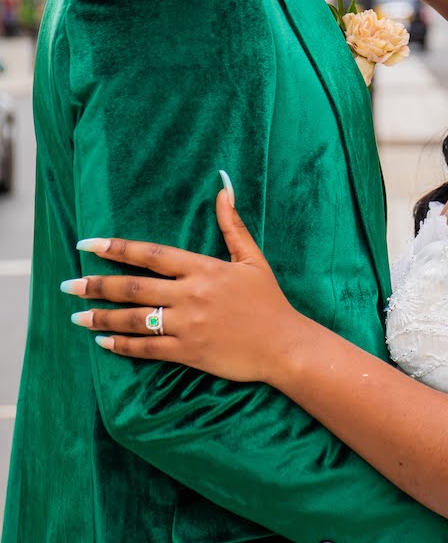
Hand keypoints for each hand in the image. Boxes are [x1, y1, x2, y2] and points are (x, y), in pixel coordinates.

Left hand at [63, 189, 304, 382]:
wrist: (285, 345)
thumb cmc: (269, 301)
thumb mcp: (253, 258)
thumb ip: (233, 225)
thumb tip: (224, 189)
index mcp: (203, 269)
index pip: (150, 254)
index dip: (116, 248)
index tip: (88, 244)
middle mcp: (190, 295)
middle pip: (132, 287)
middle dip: (96, 285)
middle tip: (68, 284)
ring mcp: (187, 325)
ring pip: (134, 319)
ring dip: (101, 318)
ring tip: (76, 316)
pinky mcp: (189, 352)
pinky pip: (147, 349)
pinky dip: (122, 346)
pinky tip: (103, 343)